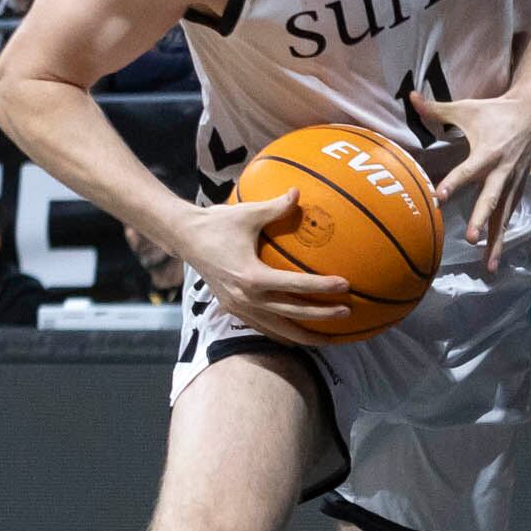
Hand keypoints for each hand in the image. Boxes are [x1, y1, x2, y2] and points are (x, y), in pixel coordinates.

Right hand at [176, 195, 350, 344]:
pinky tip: (299, 337)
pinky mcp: (233, 310)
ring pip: (278, 330)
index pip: (295, 286)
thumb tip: (299, 192)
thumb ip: (276, 206)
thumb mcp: (248, 213)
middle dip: (321, 318)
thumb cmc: (217, 223)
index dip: (322, 287)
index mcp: (252, 276)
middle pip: (292, 315)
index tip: (345, 286)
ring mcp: (239, 307)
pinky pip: (264, 328)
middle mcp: (246, 298)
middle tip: (347, 314)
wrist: (184, 239)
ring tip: (330, 338)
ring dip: (304, 335)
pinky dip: (283, 334)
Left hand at [408, 86, 530, 266]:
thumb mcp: (467, 108)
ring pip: (504, 216)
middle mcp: (502, 171)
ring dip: (496, 241)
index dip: (453, 183)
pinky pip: (509, 217)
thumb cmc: (496, 111)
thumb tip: (409, 97)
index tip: (439, 197)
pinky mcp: (518, 190)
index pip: (467, 170)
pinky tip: (494, 258)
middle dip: (481, 220)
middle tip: (470, 238)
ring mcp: (512, 183)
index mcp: (487, 152)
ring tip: (488, 266)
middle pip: (491, 200)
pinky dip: (503, 238)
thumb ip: (437, 108)